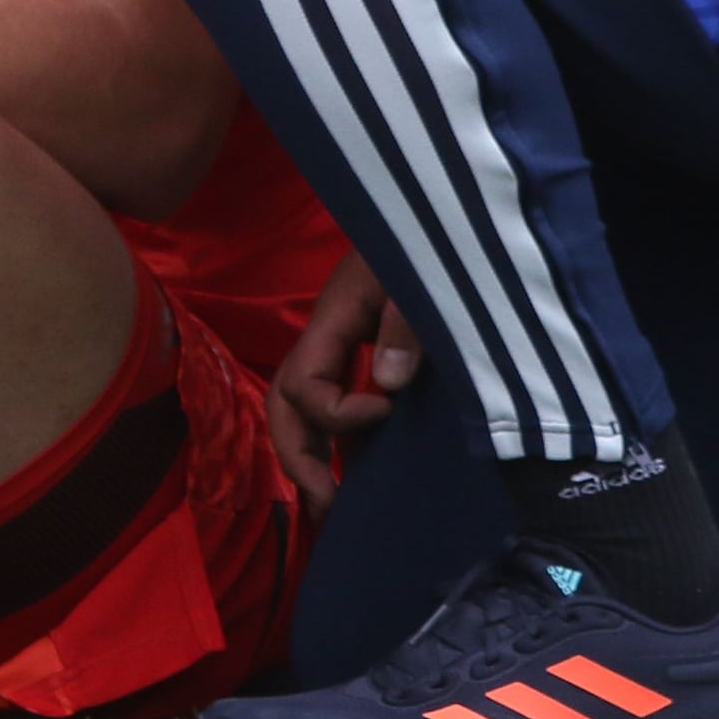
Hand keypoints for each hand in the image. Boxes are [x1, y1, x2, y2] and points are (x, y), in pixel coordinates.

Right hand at [264, 255, 417, 513]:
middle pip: (285, 405)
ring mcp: (343, 346)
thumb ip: (404, 325)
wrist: (434, 208)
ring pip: (305, 409)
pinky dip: (342, 443)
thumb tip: (386, 386)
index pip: (305, 384)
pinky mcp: (366, 351)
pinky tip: (361, 477)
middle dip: (297, 457)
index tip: (387, 413)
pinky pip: (338, 403)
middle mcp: (328, 338)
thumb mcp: (419, 274)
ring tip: (334, 510)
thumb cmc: (427, 234)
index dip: (338, 412)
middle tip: (327, 504)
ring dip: (313, 459)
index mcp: (332, 319)